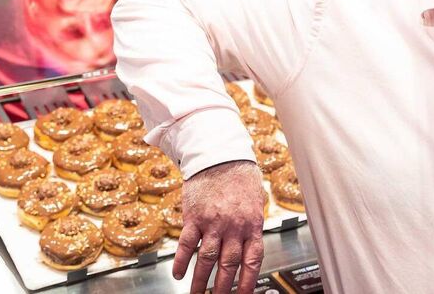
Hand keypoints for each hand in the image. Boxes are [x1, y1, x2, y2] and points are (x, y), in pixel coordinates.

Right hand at [175, 160, 265, 293]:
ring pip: (207, 259)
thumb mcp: (255, 200)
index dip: (248, 282)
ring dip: (200, 281)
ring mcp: (212, 223)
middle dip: (223, 288)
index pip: (252, 261)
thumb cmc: (239, 175)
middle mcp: (233, 226)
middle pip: (229, 265)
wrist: (219, 154)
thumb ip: (251, 225)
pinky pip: (187, 244)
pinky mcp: (193, 217)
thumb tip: (250, 247)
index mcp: (252, 224)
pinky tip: (178, 273)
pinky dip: (182, 261)